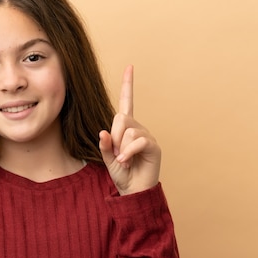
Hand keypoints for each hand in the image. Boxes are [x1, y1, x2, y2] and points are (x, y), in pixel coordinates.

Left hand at [99, 65, 160, 194]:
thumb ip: (105, 145)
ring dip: (121, 147)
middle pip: (121, 117)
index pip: (127, 102)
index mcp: (126, 128)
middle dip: (114, 137)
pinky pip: (138, 140)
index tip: (130, 66)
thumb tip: (103, 132)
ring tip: (124, 160)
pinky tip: (126, 161)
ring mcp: (147, 136)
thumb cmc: (122, 174)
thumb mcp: (108, 158)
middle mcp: (138, 128)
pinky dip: (128, 151)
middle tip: (117, 153)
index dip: (128, 85)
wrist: (134, 191)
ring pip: (128, 130)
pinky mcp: (153, 146)